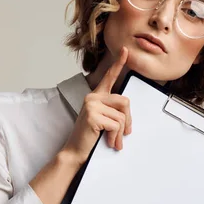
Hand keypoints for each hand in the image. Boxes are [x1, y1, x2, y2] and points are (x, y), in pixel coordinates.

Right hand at [60, 46, 131, 166]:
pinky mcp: (93, 115)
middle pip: (125, 101)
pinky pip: (116, 125)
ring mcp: (91, 105)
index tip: (126, 51)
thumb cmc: (89, 138)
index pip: (109, 77)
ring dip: (120, 132)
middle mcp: (92, 97)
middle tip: (123, 134)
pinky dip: (115, 137)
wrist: (75, 152)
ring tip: (112, 140)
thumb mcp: (102, 121)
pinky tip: (108, 141)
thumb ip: (112, 112)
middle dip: (128, 120)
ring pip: (122, 116)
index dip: (119, 64)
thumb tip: (128, 114)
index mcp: (95, 97)